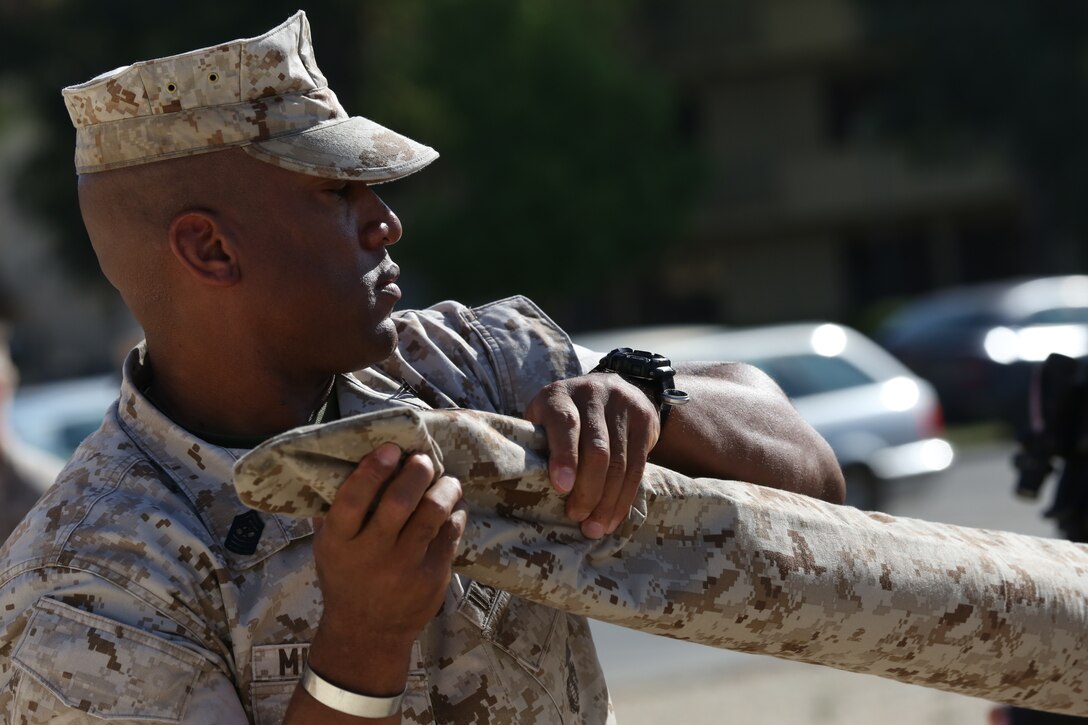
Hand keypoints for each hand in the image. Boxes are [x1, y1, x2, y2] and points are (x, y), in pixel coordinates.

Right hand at [308, 443, 464, 693]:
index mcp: (339, 544)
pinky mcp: (434, 576)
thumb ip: (334, 512)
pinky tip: (452, 507)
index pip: (353, 499)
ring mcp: (405, 567)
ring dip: (445, 487)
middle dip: (417, 471)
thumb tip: (349, 461)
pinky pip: (450, 532)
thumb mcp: (327, 549)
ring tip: (446, 479)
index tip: (391, 448)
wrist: (368, 633)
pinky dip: (454, 513)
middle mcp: (372, 554)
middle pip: (399, 501)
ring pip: (433, 512)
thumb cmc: (346, 579)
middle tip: (423, 459)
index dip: (373, 470)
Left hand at [525, 374, 658, 538]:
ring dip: (608, 501)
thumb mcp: (544, 419)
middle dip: (588, 490)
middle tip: (577, 517)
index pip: (565, 424)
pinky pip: (638, 467)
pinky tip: (613, 517)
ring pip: (620, 462)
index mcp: (560, 395)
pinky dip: (624, 498)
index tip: (562, 487)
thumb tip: (530, 491)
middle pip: (597, 449)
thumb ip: (538, 446)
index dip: (565, 456)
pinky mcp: (645, 421)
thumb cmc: (563, 416)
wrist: (608, 388)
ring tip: (595, 527)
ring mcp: (623, 406)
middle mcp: (593, 395)